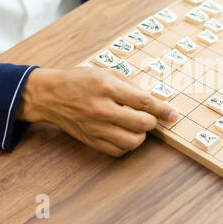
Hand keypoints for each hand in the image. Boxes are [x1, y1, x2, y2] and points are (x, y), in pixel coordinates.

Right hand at [16, 67, 178, 156]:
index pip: (144, 102)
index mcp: (107, 87)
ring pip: (132, 142)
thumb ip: (131, 86)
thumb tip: (153, 101)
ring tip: (136, 126)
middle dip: (152, 122)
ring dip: (141, 135)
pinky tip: (124, 133)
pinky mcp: (91, 140)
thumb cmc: (80, 80)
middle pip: (141, 124)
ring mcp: (95, 127)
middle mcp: (102, 109)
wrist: (49, 95)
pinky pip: (118, 150)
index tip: (173, 115)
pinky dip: (127, 144)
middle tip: (150, 117)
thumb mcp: (106, 73)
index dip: (163, 110)